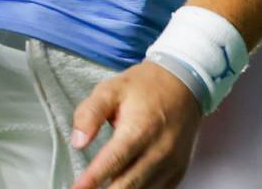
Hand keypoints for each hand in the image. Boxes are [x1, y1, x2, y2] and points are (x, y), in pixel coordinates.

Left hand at [71, 60, 202, 188]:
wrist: (183, 83)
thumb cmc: (145, 87)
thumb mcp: (110, 90)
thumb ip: (90, 114)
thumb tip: (77, 142)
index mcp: (138, 129)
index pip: (112, 162)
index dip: (92, 180)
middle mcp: (157, 151)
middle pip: (127, 185)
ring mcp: (170, 164)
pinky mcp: (178, 172)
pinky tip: (124, 188)